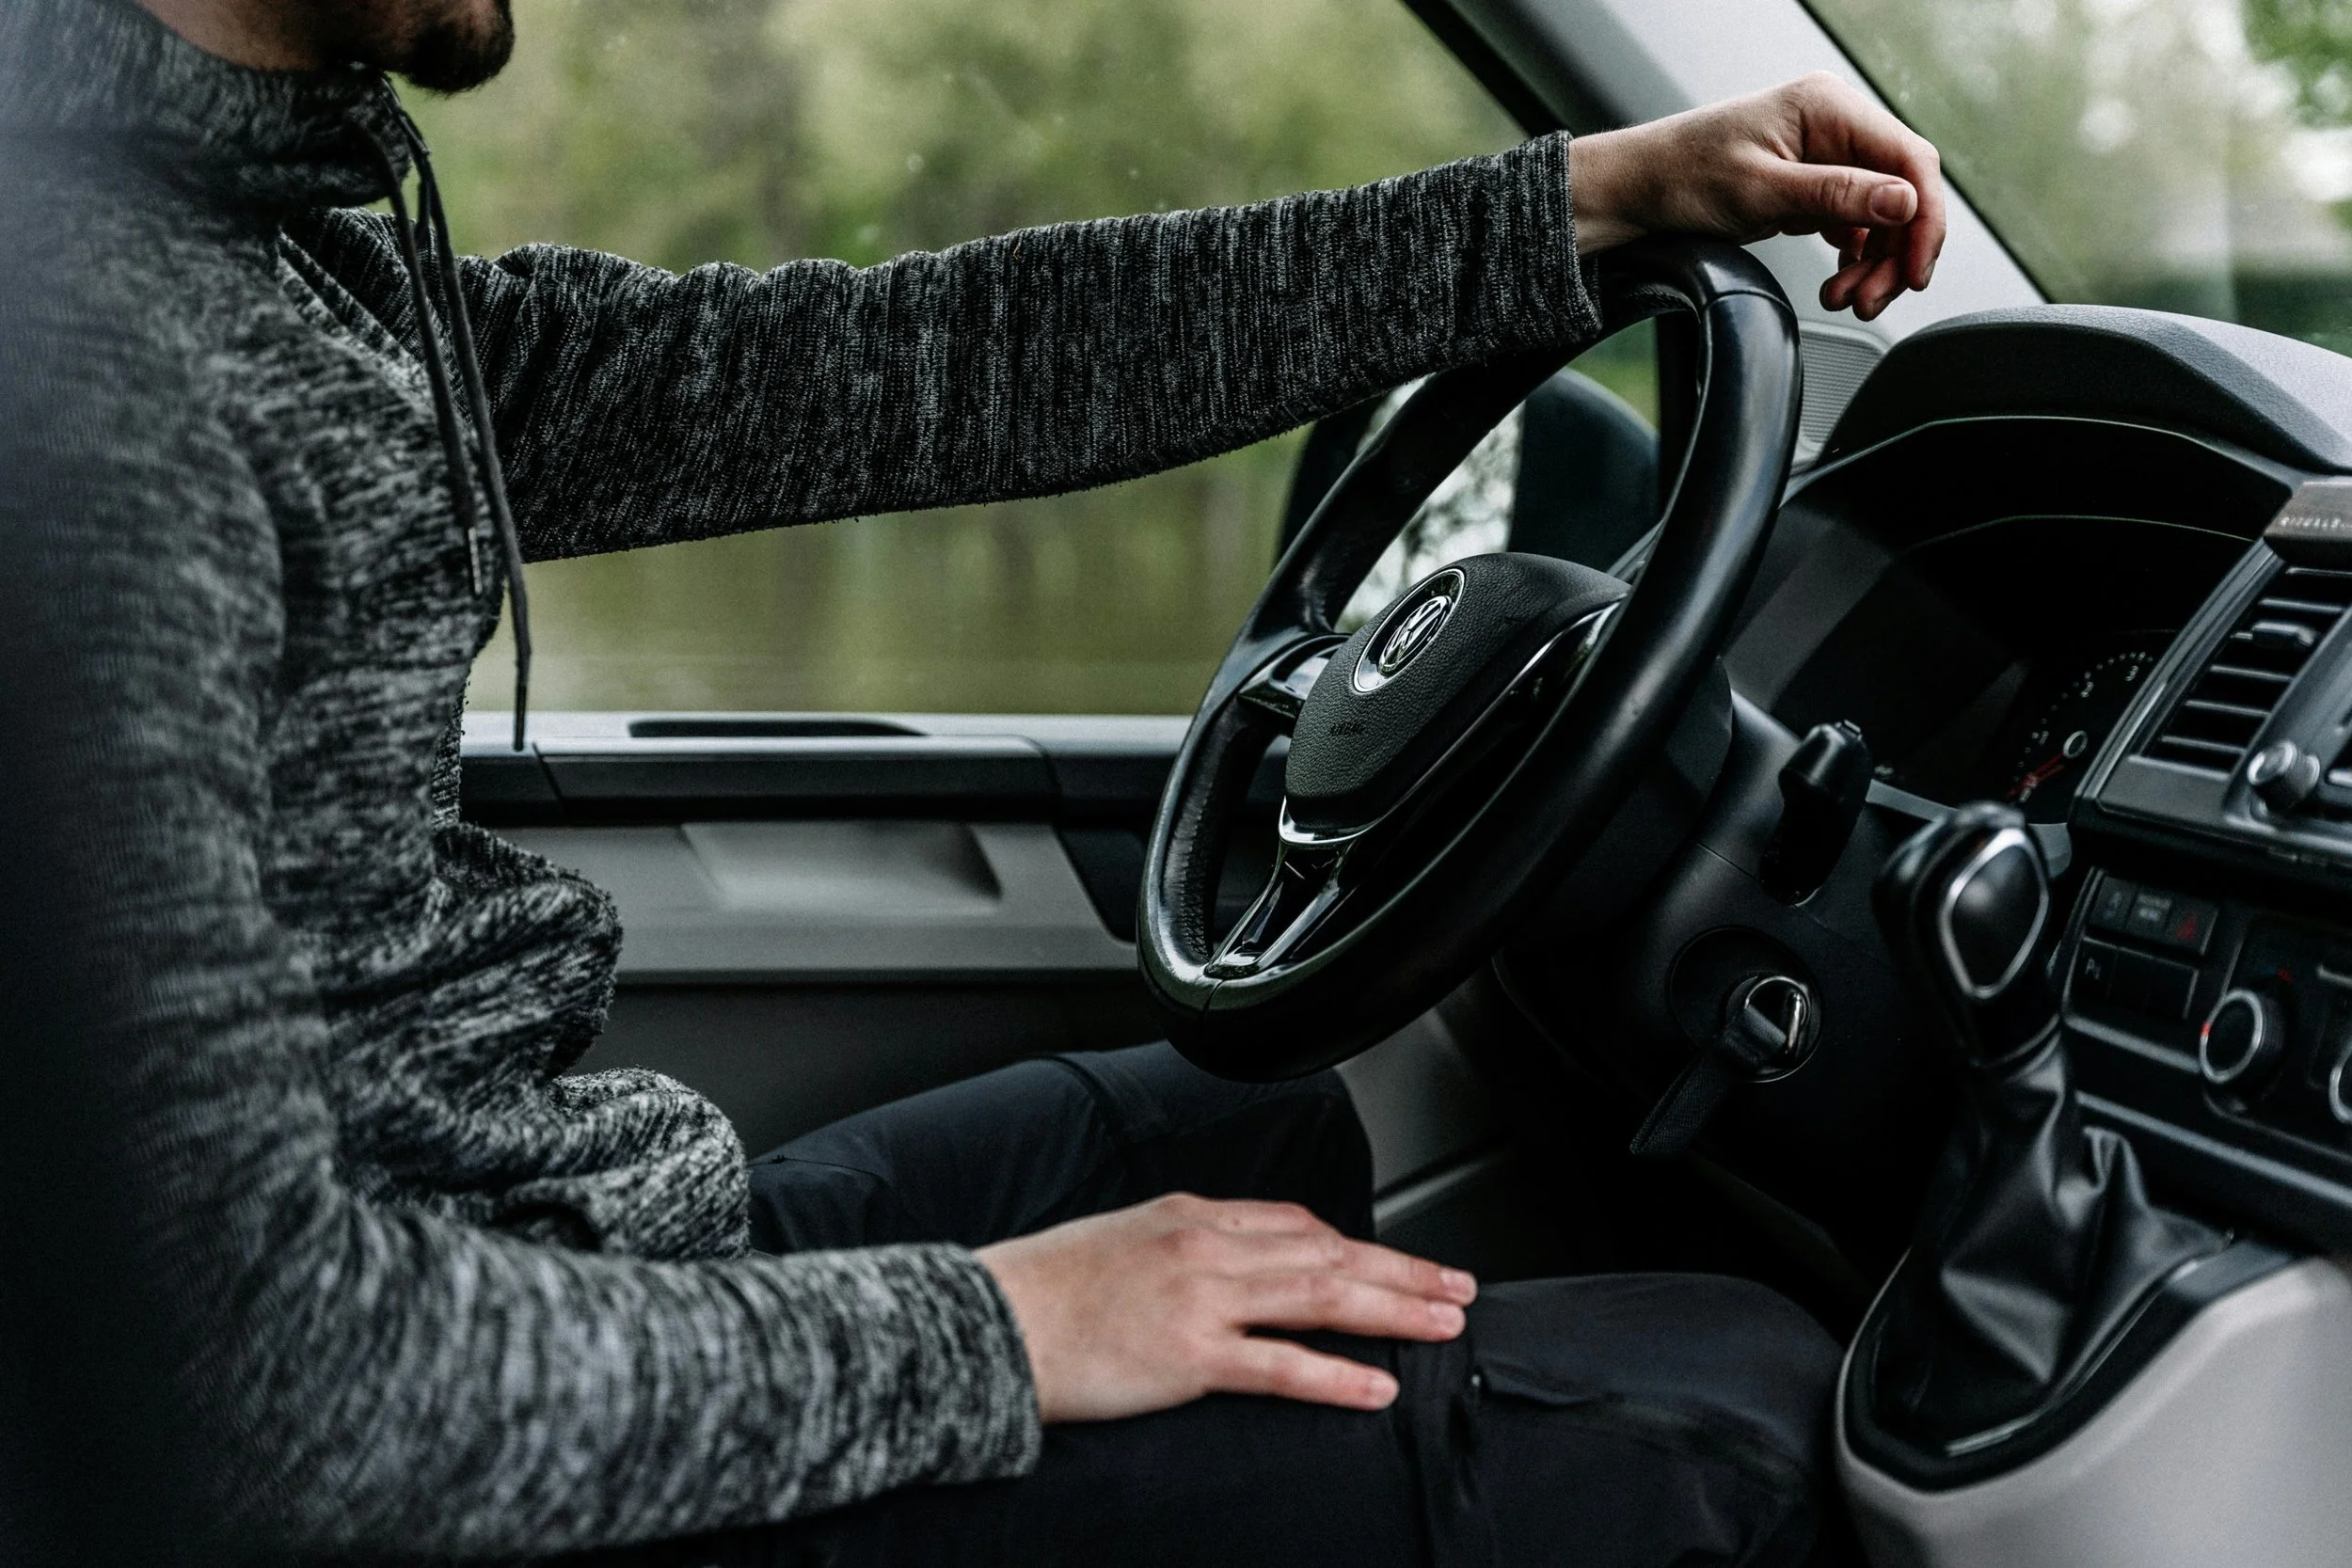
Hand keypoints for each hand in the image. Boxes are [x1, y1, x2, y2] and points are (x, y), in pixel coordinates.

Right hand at [976, 1192, 1476, 1422]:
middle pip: (1328, 1252)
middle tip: (1456, 1287)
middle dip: (1401, 1270)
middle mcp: (1206, 1245)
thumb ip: (1180, 1245)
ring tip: (1442, 1324)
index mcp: (1190, 1214)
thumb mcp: (1120, 1239)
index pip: (1296, 1222)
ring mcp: (1202, 1297)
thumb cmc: (1043, 1289)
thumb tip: (1224, 1266)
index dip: (1358, 1245)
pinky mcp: (1190, 1354)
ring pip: (1321, 1295)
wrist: (989, 1321)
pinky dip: (1337, 1373)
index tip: (1395, 1262)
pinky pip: (1281, 1362)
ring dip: (1394, 1309)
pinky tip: (1377, 1385)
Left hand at [1568, 73, 1945, 320]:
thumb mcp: (1761, 191)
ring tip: (1847, 300)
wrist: (1638, 190)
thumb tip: (1903, 201)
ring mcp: (1825, 155)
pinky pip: (1855, 223)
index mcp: (1828, 107)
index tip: (1916, 269)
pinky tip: (1838, 282)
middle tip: (1872, 300)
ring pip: (1882, 214)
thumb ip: (1835, 195)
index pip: (1909, 158)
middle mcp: (1834, 125)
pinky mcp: (1813, 185)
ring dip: (1876, 263)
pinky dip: (1855, 258)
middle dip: (1896, 252)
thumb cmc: (1683, 176)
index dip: (1925, 217)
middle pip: (1901, 191)